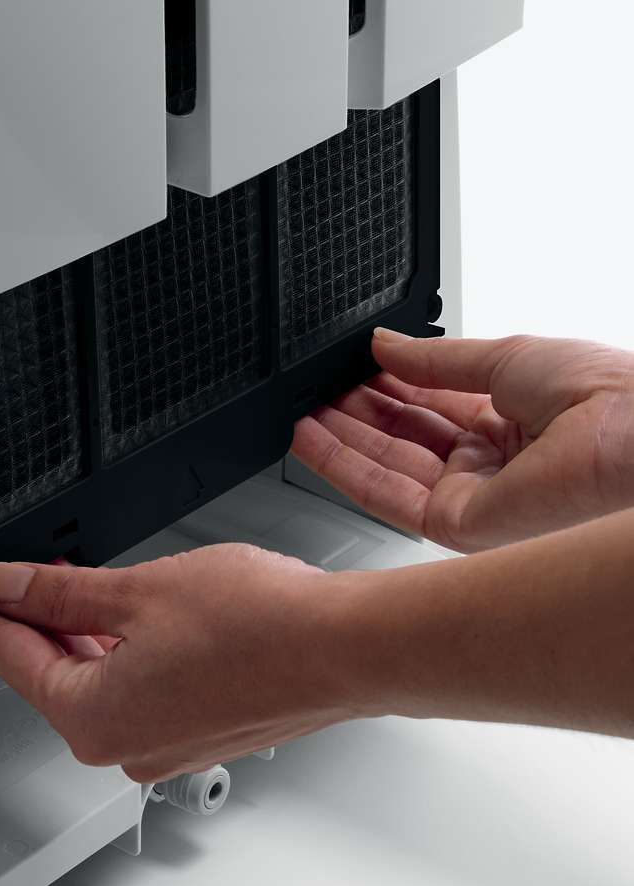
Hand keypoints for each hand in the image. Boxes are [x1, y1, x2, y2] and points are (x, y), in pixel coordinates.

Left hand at [0, 547, 355, 782]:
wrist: (345, 647)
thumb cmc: (260, 628)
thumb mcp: (136, 591)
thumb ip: (62, 593)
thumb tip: (10, 586)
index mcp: (96, 721)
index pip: (16, 663)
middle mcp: (128, 747)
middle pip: (58, 677)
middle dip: (37, 624)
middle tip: (19, 579)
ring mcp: (168, 745)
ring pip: (102, 683)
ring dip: (83, 636)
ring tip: (72, 588)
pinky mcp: (202, 731)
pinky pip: (142, 690)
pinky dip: (126, 653)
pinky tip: (127, 618)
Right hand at [291, 330, 633, 551]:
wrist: (633, 445)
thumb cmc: (610, 401)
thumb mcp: (509, 357)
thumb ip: (436, 359)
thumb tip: (386, 344)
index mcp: (514, 424)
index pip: (432, 406)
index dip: (389, 385)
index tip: (350, 366)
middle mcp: (491, 467)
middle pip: (404, 438)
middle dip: (357, 411)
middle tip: (316, 388)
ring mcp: (471, 498)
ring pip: (387, 467)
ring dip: (340, 439)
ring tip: (300, 411)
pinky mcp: (453, 526)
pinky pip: (385, 494)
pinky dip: (343, 466)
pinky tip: (313, 439)